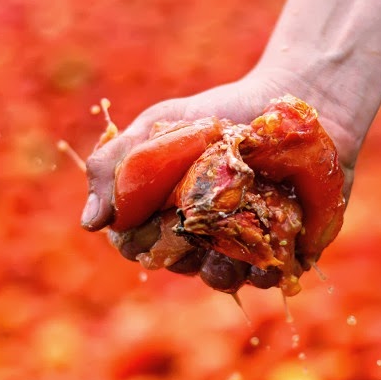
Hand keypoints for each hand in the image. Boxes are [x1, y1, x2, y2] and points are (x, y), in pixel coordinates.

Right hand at [81, 66, 363, 290]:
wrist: (291, 102)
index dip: (136, 239)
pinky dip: (267, 264)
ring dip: (221, 263)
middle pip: (178, 265)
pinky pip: (269, 275)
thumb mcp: (159, 126)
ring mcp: (240, 246)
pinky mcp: (283, 249)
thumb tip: (89, 223)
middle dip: (182, 249)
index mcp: (163, 213)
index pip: (136, 245)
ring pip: (221, 277)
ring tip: (236, 232)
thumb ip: (116, 166)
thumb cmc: (218, 114)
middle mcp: (199, 238)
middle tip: (196, 218)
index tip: (150, 217)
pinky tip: (271, 238)